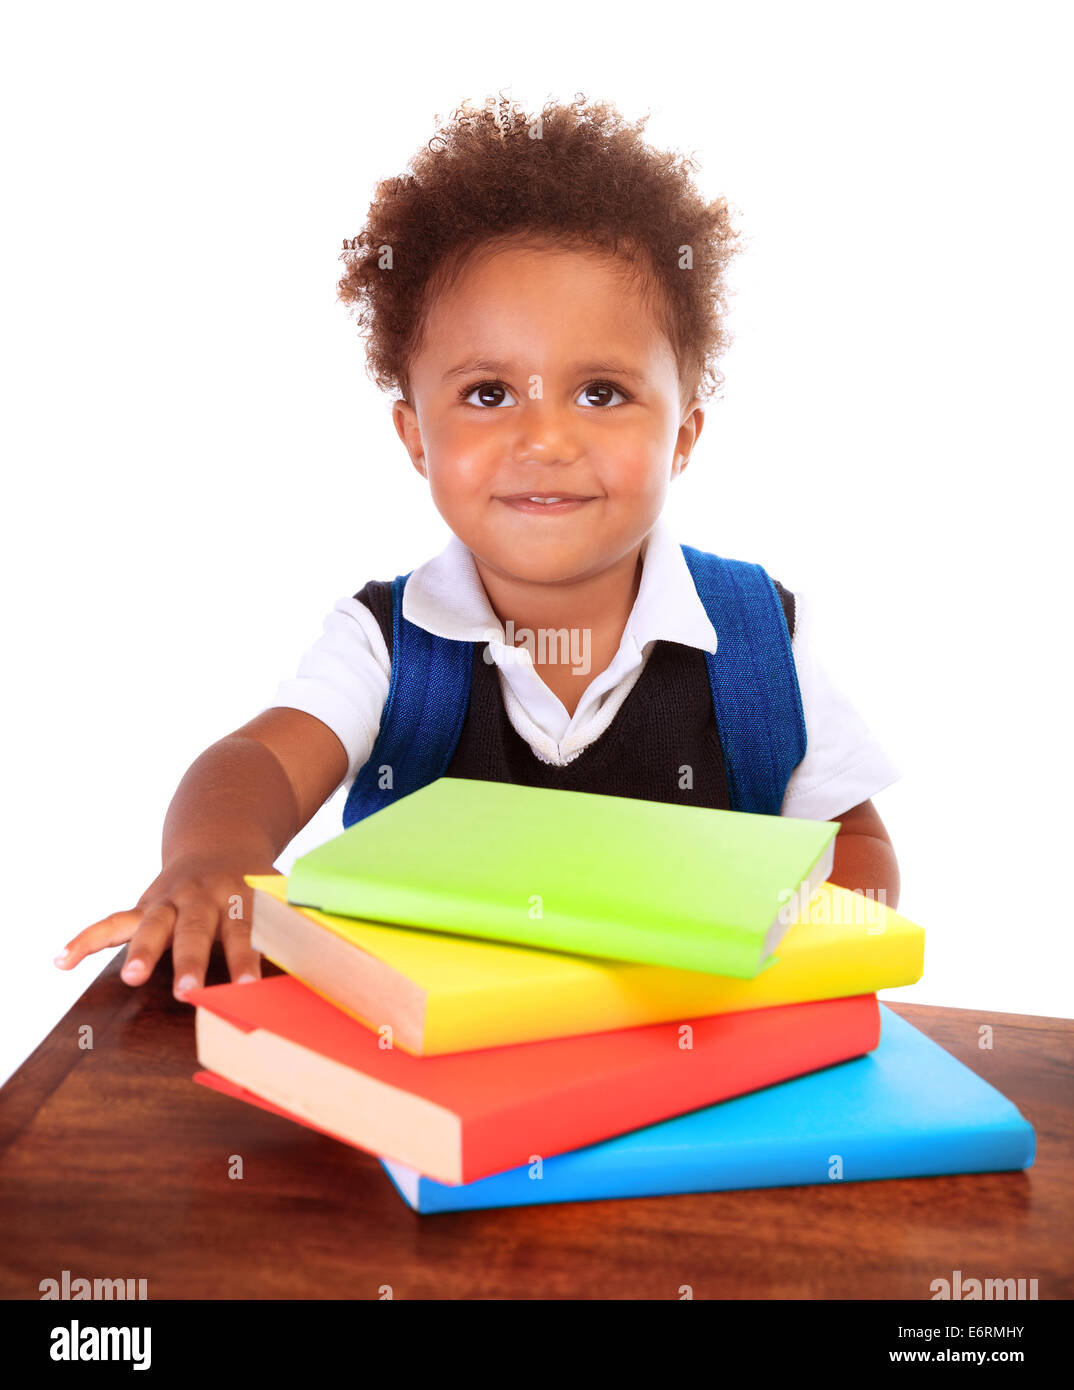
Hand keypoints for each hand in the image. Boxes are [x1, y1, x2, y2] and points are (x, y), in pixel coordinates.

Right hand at [55, 855, 277, 1001]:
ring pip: (151, 924)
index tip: (249, 987)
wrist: (222, 838)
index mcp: (240, 893)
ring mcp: (169, 899)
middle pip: (194, 929)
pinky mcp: (144, 905)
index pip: (244, 930)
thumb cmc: (256, 885)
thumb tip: (328, 967)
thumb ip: (293, 929)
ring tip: (128, 977)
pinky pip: (111, 922)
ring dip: (139, 951)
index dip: (246, 958)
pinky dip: (86, 940)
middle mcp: (202, 895)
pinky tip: (60, 961)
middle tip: (187, 992)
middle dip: (188, 961)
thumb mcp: (278, 897)